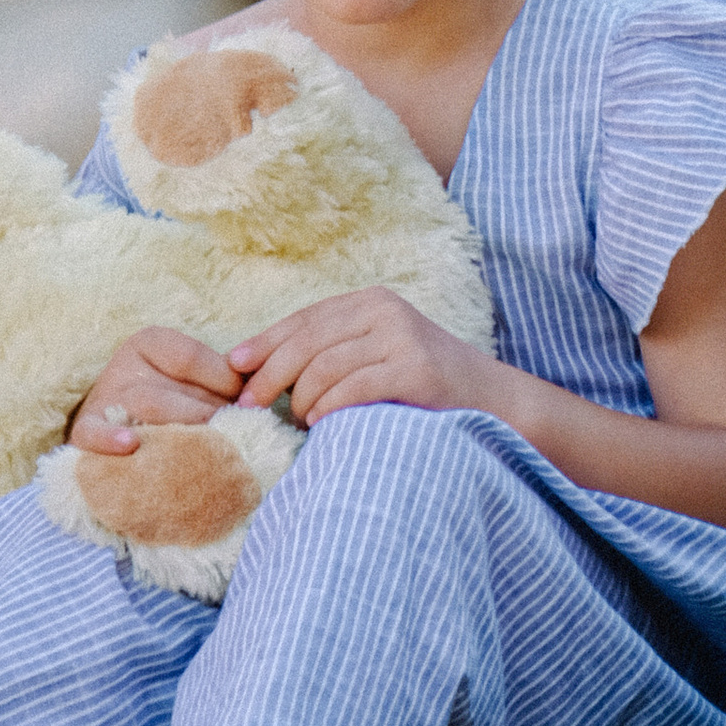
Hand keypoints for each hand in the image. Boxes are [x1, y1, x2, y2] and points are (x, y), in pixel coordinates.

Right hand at [68, 326, 239, 454]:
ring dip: (181, 432)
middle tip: (232, 435)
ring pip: (147, 410)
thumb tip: (261, 385)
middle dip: (207, 415)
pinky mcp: (83, 431)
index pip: (191, 358)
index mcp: (149, 343)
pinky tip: (130, 446)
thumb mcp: (186, 378)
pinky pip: (92, 433)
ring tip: (205, 449)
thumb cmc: (164, 399)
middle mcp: (124, 366)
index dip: (223, 381)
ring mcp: (103, 399)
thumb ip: (220, 376)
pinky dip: (110, 440)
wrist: (110, 425)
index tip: (244, 402)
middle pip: (173, 390)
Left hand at [227, 288, 493, 425]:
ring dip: (302, 400)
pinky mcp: (415, 370)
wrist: (491, 399)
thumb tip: (257, 370)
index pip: (305, 319)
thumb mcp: (376, 353)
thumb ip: (332, 352)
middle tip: (249, 407)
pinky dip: (329, 409)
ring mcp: (403, 338)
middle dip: (271, 375)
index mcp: (373, 301)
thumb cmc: (421, 385)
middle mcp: (386, 311)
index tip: (234, 368)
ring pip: (325, 367)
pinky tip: (322, 424)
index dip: (265, 342)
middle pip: (308, 341)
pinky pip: (352, 389)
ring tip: (301, 421)